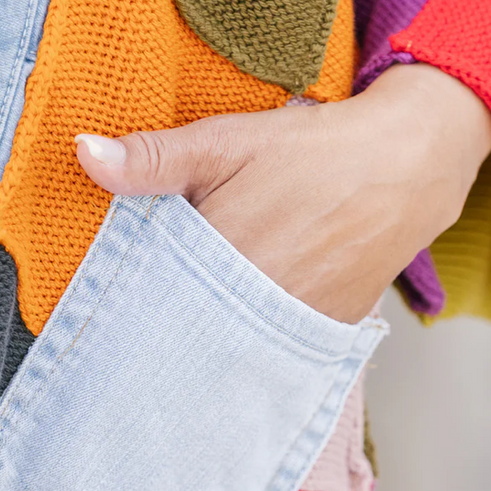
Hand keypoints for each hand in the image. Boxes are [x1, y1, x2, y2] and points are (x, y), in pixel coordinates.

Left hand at [74, 63, 490, 323]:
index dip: (130, 301)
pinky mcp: (324, 333)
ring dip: (206, 335)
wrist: (407, 168)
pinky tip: (237, 325)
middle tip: (144, 324)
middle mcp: (256, 304)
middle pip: (187, 331)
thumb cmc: (312, 152)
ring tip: (191, 324)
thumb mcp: (226, 141)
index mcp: (221, 258)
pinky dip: (248, 339)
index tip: (112, 306)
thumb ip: (153, 159)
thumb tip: (84, 154)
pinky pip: (271, 349)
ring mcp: (293, 324)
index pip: (151, 300)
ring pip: (228, 345)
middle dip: (165, 325)